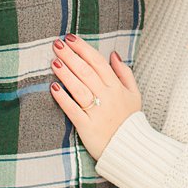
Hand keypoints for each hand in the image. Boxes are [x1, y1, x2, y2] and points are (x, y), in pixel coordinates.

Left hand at [49, 35, 140, 159]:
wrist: (131, 149)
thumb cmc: (130, 120)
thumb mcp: (134, 94)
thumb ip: (124, 73)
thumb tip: (113, 54)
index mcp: (117, 87)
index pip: (98, 62)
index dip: (83, 49)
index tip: (70, 38)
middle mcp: (107, 97)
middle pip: (86, 72)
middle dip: (70, 56)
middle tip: (56, 44)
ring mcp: (97, 112)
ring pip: (79, 88)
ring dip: (65, 73)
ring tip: (53, 61)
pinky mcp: (87, 126)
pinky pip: (73, 110)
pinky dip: (63, 98)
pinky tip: (53, 88)